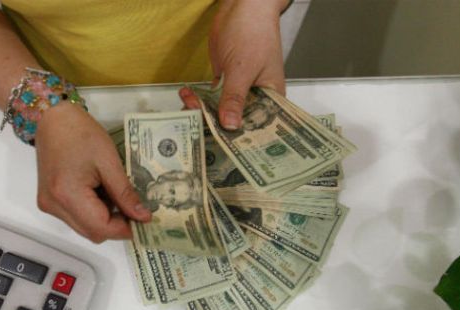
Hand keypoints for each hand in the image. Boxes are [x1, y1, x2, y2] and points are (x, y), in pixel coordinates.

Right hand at [35, 102, 151, 242]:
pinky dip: (92, 212)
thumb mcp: (109, 161)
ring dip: (103, 218)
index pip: (101, 228)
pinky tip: (98, 191)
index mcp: (67, 194)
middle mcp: (54, 206)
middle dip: (115, 224)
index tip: (142, 218)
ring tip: (111, 192)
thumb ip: (125, 193)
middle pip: (92, 233)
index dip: (125, 228)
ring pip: (85, 228)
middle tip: (131, 205)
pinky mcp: (48, 202)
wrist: (52, 120)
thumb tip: (143, 217)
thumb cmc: (81, 134)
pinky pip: (76, 218)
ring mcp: (49, 205)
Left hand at [179, 0, 286, 127]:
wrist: (240, 6)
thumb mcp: (242, 68)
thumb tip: (230, 125)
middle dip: (215, 124)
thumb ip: (234, 98)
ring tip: (188, 102)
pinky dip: (199, 98)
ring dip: (203, 109)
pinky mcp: (226, 82)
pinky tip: (188, 96)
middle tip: (195, 123)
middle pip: (237, 122)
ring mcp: (240, 91)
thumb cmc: (253, 31)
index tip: (222, 147)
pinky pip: (212, 98)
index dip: (241, 139)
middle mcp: (257, 98)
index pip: (258, 127)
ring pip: (221, 111)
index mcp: (272, 97)